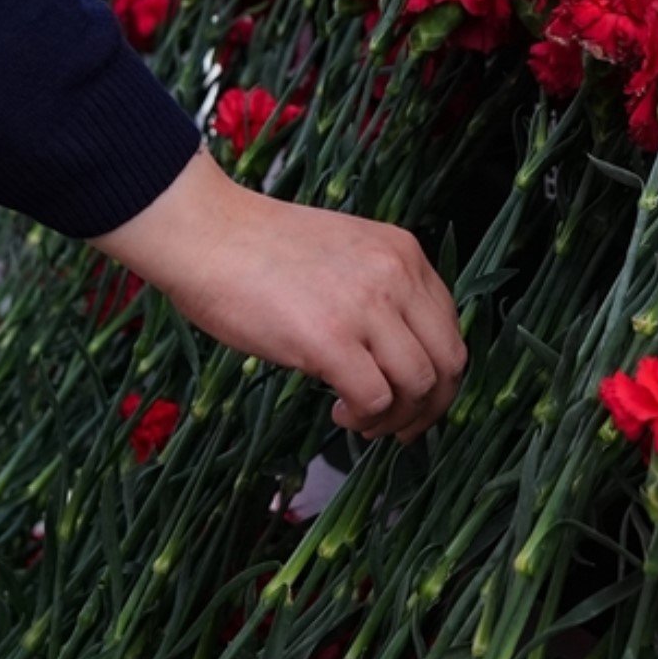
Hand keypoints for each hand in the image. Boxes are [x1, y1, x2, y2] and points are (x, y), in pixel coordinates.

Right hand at [93, 149, 465, 443]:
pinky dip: (363, 419)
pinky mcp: (331, 339)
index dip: (438, 374)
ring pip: (419, 386)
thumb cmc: (260, 247)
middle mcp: (397, 274)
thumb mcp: (345, 253)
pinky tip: (337, 411)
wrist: (207, 232)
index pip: (450, 327)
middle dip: (430, 407)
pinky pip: (375, 400)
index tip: (413, 396)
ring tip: (359, 418)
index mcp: (403, 251)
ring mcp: (367, 305)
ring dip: (396, 418)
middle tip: (399, 426)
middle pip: (448, 362)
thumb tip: (396, 352)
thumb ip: (380, 290)